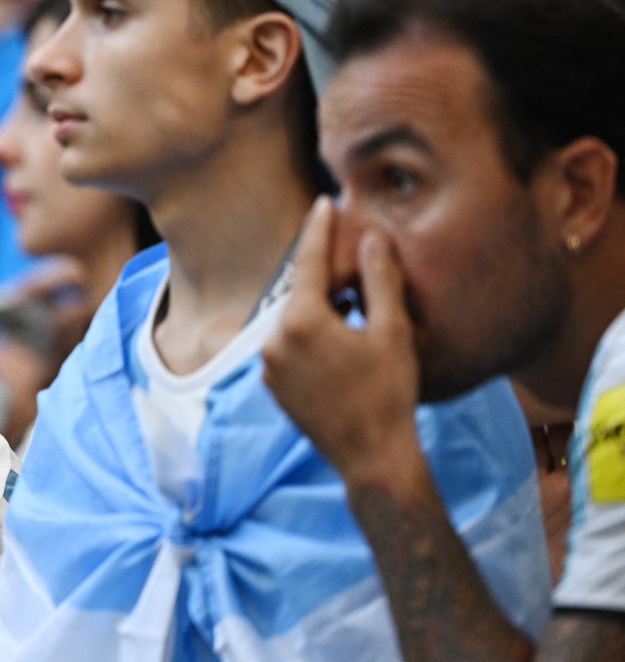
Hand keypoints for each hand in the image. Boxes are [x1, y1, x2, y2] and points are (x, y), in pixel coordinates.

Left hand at [261, 196, 421, 484]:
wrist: (370, 457)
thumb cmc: (388, 394)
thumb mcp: (392, 330)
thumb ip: (379, 279)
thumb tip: (371, 238)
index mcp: (301, 321)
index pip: (309, 262)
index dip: (319, 230)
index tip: (323, 203)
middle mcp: (274, 340)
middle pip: (300, 291)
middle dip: (325, 275)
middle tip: (352, 258)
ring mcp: (269, 365)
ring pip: (294, 319)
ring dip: (320, 307)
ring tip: (354, 305)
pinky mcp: (272, 384)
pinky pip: (289, 344)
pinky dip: (310, 333)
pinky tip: (341, 338)